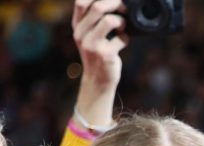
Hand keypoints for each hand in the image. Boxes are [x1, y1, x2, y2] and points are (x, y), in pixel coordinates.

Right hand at [72, 0, 125, 125]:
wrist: (98, 80)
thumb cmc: (98, 53)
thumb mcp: (90, 34)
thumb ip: (95, 19)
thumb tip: (115, 3)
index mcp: (77, 26)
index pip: (81, 2)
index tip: (112, 0)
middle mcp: (81, 34)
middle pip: (98, 7)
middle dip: (116, 4)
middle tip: (124, 9)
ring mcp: (92, 44)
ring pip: (109, 20)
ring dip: (121, 21)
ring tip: (123, 28)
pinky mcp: (105, 55)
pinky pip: (121, 39)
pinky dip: (126, 39)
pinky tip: (123, 43)